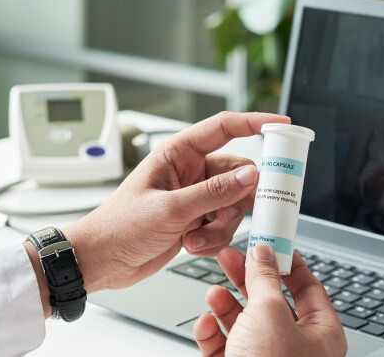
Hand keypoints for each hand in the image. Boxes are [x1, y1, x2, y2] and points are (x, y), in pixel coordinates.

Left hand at [60, 112, 289, 292]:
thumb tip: (251, 176)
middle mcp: (189, 171)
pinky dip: (214, 239)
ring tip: (195, 238)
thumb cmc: (119, 227)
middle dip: (236, 200)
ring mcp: (194, 197)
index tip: (282, 127)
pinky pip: (223, 225)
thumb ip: (214, 192)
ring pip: (234, 204)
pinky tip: (190, 245)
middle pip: (238, 174)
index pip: (224, 127)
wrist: (100, 261)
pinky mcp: (195, 220)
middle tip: (226, 216)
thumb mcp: (170, 209)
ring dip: (221, 226)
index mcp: (178, 153)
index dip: (256, 122)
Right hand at [193, 245, 346, 356]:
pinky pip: (226, 345)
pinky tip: (206, 325)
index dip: (287, 262)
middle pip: (271, 302)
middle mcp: (296, 348)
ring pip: (244, 323)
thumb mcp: (269, 313)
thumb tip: (263, 255)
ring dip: (225, 306)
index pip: (308, 287)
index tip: (270, 242)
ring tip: (213, 293)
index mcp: (321, 334)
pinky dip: (213, 333)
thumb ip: (264, 279)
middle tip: (230, 257)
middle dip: (247, 279)